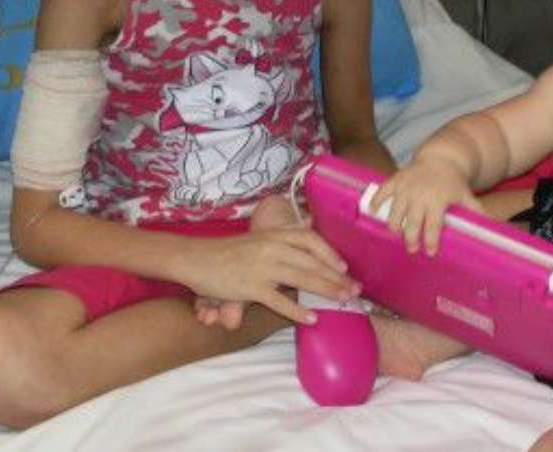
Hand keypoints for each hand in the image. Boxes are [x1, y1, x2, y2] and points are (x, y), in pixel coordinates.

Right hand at [180, 225, 357, 324]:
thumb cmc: (229, 252)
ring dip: (326, 290)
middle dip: (337, 277)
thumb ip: (281, 243)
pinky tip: (312, 318)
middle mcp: (271, 247)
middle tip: (356, 290)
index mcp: (274, 234)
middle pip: (312, 261)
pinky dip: (297, 310)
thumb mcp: (257, 240)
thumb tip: (307, 249)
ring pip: (302, 278)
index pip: (310, 240)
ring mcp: (261, 267)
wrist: (196, 258)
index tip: (344, 267)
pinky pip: (279, 300)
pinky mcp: (250, 287)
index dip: (330, 253)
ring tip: (343, 301)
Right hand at [370, 158, 481, 254]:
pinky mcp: (395, 180)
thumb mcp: (466, 196)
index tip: (431, 252)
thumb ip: (476, 213)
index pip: (433, 225)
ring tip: (396, 235)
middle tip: (412, 249)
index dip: (431, 240)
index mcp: (438, 200)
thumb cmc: (453, 183)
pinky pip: (382, 192)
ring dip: (394, 226)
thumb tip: (492, 229)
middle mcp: (420, 194)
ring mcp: (406, 187)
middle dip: (411, 238)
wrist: (441, 158)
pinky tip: (372, 212)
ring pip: (395, 212)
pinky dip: (375, 202)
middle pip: (412, 222)